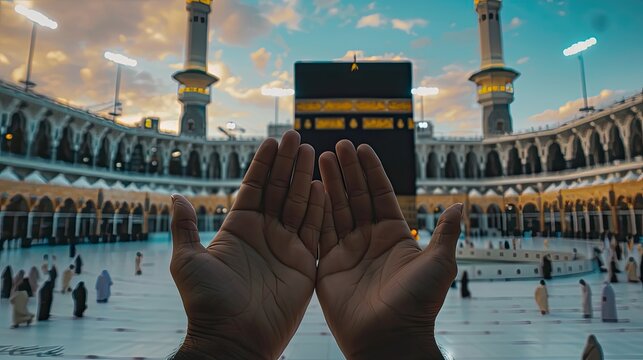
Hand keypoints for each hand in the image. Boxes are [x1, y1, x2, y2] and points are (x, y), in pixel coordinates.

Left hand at [170, 131, 323, 359]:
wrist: (233, 340)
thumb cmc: (207, 303)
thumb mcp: (187, 262)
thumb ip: (185, 228)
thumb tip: (175, 197)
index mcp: (239, 229)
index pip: (254, 188)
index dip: (263, 164)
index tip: (272, 141)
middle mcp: (264, 234)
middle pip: (279, 190)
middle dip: (288, 163)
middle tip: (297, 136)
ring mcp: (285, 247)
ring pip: (299, 205)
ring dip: (305, 178)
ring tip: (313, 151)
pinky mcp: (304, 264)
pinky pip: (314, 231)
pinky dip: (319, 209)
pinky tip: (322, 186)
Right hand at [316, 140, 461, 359]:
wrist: (390, 338)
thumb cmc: (418, 304)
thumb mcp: (438, 265)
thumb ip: (445, 234)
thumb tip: (460, 206)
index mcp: (395, 235)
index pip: (380, 195)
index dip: (371, 171)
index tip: (363, 148)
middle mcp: (370, 239)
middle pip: (356, 196)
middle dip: (347, 170)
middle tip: (338, 144)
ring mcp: (348, 250)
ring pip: (337, 208)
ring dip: (330, 182)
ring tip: (320, 156)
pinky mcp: (329, 264)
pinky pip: (321, 231)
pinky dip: (315, 209)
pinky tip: (310, 188)